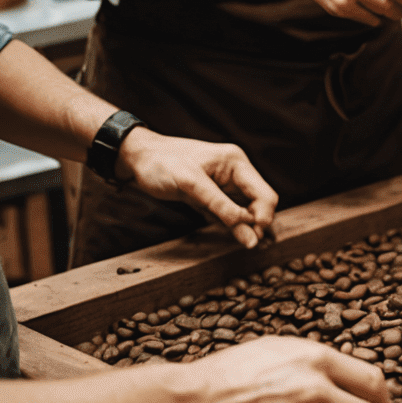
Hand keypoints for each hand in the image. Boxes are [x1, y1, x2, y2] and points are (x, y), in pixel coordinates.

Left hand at [118, 130, 277, 249]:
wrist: (138, 158)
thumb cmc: (162, 163)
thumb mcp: (190, 183)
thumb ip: (219, 204)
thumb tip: (247, 226)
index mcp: (236, 163)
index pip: (263, 193)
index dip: (264, 216)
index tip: (254, 237)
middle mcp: (235, 173)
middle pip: (258, 203)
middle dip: (255, 223)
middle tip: (249, 244)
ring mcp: (224, 185)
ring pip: (244, 211)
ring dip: (242, 226)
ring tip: (242, 241)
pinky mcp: (212, 196)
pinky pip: (227, 213)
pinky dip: (227, 224)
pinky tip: (226, 230)